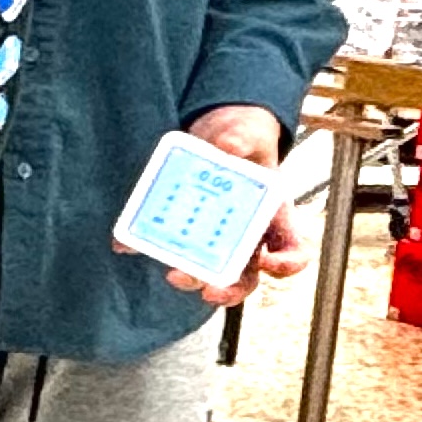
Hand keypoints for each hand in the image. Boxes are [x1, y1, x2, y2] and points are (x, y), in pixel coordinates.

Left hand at [163, 106, 307, 307]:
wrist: (215, 131)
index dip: (287, 264)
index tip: (269, 262)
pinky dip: (144, 246)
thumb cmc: (243, 137)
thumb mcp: (247, 131)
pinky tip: (128, 245)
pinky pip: (162, 242)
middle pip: (245, 275)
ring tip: (174, 272)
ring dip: (191, 277)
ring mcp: (211, 235)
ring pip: (206, 270)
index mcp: (274, 214)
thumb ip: (242, 137)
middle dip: (229, 289)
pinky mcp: (179, 226)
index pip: (293, 250)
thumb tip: (227, 147)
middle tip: (210, 289)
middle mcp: (246, 233)